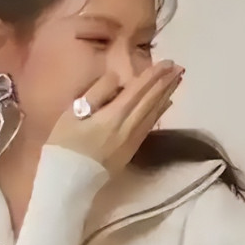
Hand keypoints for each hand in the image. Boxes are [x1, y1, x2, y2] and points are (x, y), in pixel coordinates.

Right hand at [47, 60, 183, 173]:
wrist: (68, 182)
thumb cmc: (65, 145)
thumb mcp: (73, 113)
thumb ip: (96, 93)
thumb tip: (116, 77)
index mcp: (115, 115)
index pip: (139, 90)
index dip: (154, 75)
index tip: (167, 62)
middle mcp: (130, 126)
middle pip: (152, 100)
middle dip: (166, 82)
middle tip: (180, 67)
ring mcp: (133, 139)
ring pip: (154, 112)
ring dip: (167, 94)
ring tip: (177, 81)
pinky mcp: (132, 149)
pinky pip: (151, 125)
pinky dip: (160, 111)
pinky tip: (167, 104)